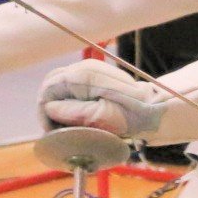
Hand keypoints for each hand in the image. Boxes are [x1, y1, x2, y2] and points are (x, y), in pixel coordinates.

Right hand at [38, 56, 162, 140]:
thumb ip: (74, 111)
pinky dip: (68, 99)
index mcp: (83, 75)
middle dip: (49, 106)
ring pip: (59, 84)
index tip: (51, 130)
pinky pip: (70, 84)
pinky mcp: (93, 74)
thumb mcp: (101, 118)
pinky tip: (75, 114)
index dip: (45, 112)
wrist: (152, 108)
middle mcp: (83, 67)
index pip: (48, 89)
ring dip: (58, 103)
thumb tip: (50, 108)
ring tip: (65, 124)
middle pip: (51, 84)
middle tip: (55, 128)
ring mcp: (89, 68)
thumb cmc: (130, 116)